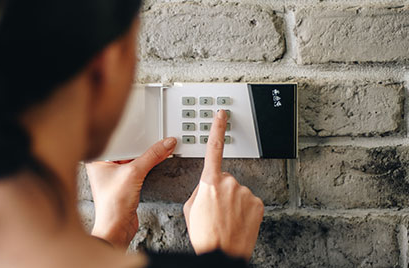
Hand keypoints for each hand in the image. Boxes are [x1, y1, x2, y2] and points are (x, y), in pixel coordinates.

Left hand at [86, 137, 176, 247]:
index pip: (117, 139)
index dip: (132, 133)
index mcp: (98, 159)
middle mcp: (105, 166)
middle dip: (142, 144)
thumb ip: (152, 156)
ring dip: (146, 155)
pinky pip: (138, 167)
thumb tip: (165, 144)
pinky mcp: (125, 183)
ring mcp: (115, 175)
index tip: (148, 129)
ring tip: (158, 148)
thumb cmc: (112, 205)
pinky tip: (156, 160)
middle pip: (127, 147)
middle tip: (155, 137)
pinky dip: (148, 164)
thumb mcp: (134, 173)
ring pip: (134, 158)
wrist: (117, 228)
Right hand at [183, 110, 263, 260]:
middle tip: (215, 210)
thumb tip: (208, 185)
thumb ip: (200, 189)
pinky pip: (249, 201)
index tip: (221, 115)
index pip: (214, 148)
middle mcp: (229, 183)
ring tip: (226, 219)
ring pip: (237, 191)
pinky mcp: (257, 203)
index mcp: (209, 182)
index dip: (217, 128)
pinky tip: (237, 221)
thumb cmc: (204, 234)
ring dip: (232, 202)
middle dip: (220, 190)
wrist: (221, 253)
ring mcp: (245, 193)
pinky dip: (244, 209)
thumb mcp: (190, 208)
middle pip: (225, 178)